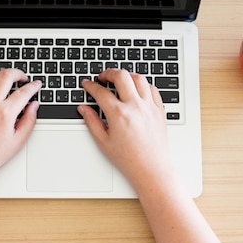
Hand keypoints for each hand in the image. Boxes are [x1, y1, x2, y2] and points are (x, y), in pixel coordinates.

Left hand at [0, 69, 40, 181]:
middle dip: (18, 73)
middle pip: (5, 75)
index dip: (33, 86)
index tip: (36, 85)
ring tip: (6, 80)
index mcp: (5, 113)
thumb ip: (29, 120)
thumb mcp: (18, 140)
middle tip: (22, 78)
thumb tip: (34, 106)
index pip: (23, 92)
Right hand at [79, 69, 169, 183]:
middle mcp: (135, 107)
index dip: (91, 86)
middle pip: (121, 76)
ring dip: (127, 76)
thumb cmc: (129, 159)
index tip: (87, 84)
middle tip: (102, 77)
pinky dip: (143, 85)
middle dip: (109, 73)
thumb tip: (83, 109)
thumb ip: (92, 122)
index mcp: (119, 115)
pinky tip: (137, 89)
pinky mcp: (159, 110)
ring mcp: (149, 107)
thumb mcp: (103, 141)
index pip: (101, 92)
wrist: (151, 169)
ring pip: (139, 78)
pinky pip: (152, 89)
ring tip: (119, 80)